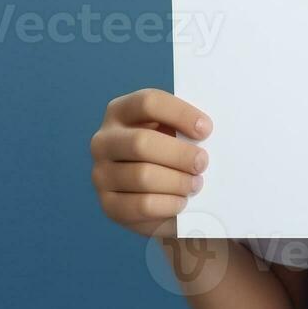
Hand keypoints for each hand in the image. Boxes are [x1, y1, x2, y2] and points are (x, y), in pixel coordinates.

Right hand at [90, 88, 211, 237]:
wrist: (157, 193)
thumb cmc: (170, 152)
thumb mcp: (174, 131)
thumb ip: (185, 128)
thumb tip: (206, 132)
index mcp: (120, 111)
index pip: (148, 103)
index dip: (180, 114)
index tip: (206, 130)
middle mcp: (104, 141)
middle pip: (141, 142)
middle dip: (179, 154)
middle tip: (202, 162)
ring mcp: (101, 174)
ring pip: (142, 176)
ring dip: (177, 181)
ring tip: (195, 184)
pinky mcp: (108, 205)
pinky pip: (141, 205)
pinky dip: (168, 204)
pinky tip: (181, 201)